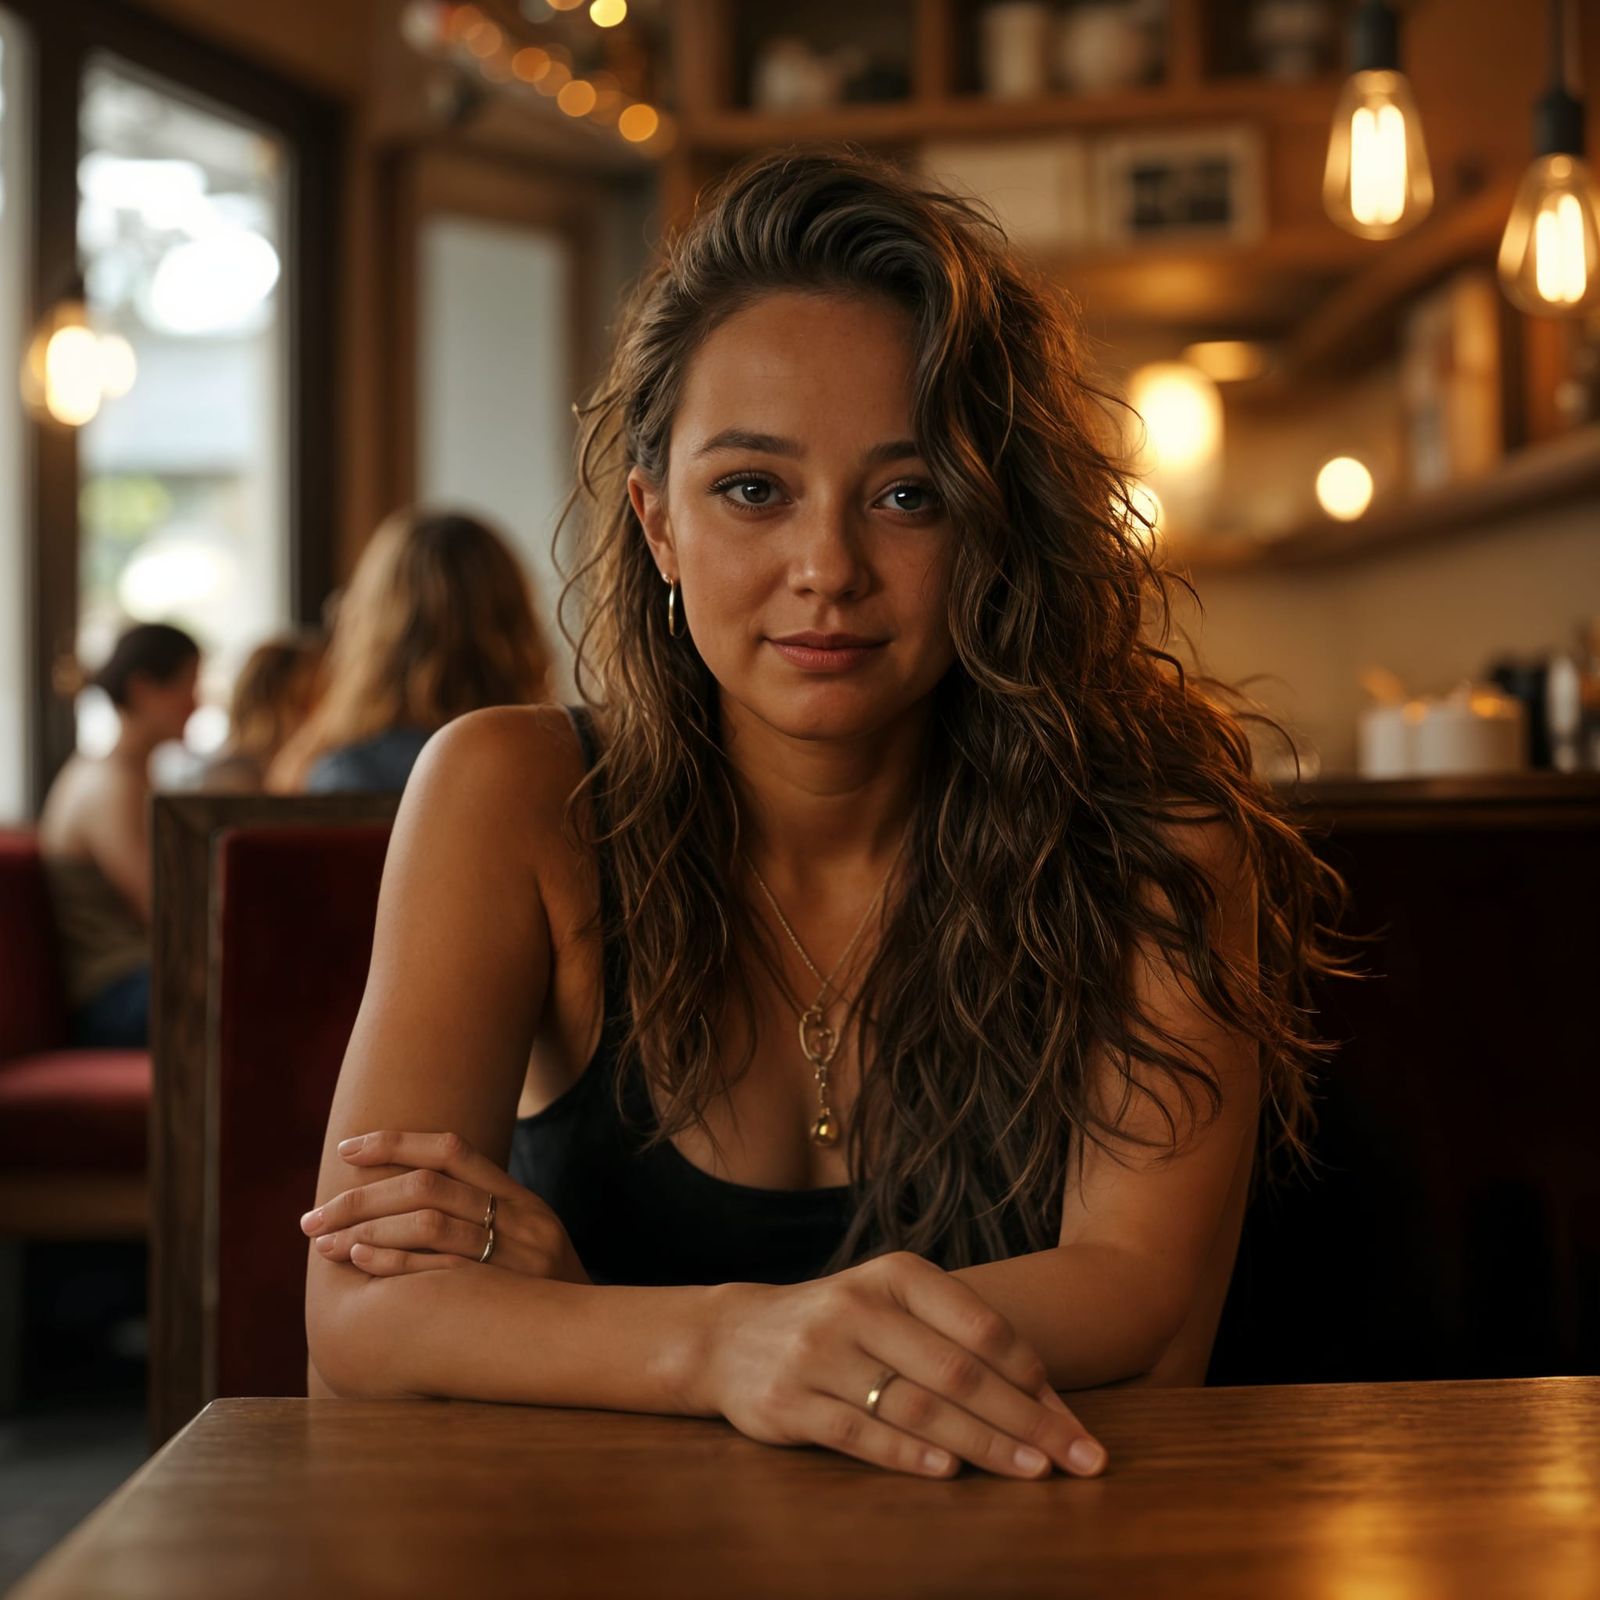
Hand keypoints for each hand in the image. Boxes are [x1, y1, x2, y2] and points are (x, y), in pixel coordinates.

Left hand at [299, 1129, 590, 1283]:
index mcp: (521, 1199)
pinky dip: (393, 1262)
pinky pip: (437, 1272)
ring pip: (429, 1223)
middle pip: (428, 1187)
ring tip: (323, 1241)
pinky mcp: (502, 1297)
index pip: (451, 1150)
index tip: (345, 1149)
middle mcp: (519, 1219)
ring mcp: (513, 1257)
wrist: (595, 1341)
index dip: (395, 1143)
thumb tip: (408, 1193)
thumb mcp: (528, 1241)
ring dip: (366, 1230)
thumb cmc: (544, 1294)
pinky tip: (357, 1260)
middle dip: (361, 1198)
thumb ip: (483, 1215)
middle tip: (313, 1216)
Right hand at [694, 1250, 1106, 1480]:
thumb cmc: (839, 1326)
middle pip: (958, 1372)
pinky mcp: (790, 1402)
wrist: (732, 1338)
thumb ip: (958, 1340)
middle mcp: (858, 1307)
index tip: (1073, 1423)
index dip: (1034, 1379)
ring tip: (1032, 1472)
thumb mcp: (892, 1307)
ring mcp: (820, 1354)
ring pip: (916, 1407)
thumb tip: (1045, 1401)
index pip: (981, 1326)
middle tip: (1076, 1459)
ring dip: (982, 1445)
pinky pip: (860, 1434)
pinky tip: (950, 1474)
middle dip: (1025, 1420)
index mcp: (895, 1275)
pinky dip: (908, 1456)